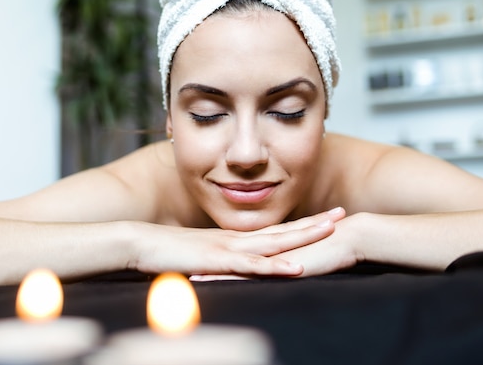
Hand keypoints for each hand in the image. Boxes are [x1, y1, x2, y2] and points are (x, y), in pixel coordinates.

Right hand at [130, 207, 345, 277]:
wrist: (139, 244)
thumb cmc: (167, 251)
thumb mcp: (200, 254)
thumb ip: (218, 258)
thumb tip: (230, 265)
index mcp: (235, 238)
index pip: (276, 230)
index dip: (302, 224)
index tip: (325, 218)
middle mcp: (237, 238)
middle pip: (284, 230)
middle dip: (315, 222)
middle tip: (343, 213)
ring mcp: (230, 247)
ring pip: (275, 242)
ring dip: (304, 236)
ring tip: (331, 229)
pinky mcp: (219, 260)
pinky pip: (253, 265)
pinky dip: (276, 267)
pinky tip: (297, 268)